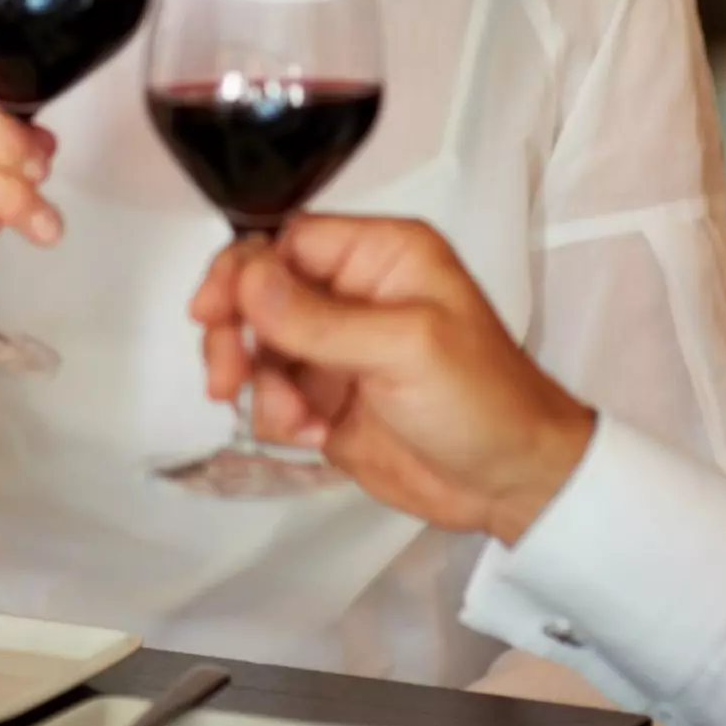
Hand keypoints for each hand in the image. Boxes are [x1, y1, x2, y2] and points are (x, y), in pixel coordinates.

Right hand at [191, 218, 595, 545]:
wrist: (512, 484)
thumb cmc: (483, 400)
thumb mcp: (406, 348)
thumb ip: (320, 318)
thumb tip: (247, 281)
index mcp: (381, 255)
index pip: (288, 241)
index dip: (244, 272)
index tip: (213, 312)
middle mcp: (352, 292)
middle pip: (258, 291)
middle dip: (235, 333)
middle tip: (228, 377)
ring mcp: (336, 347)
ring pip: (256, 345)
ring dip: (259, 383)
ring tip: (293, 418)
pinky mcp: (326, 397)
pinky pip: (271, 393)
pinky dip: (276, 415)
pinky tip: (312, 434)